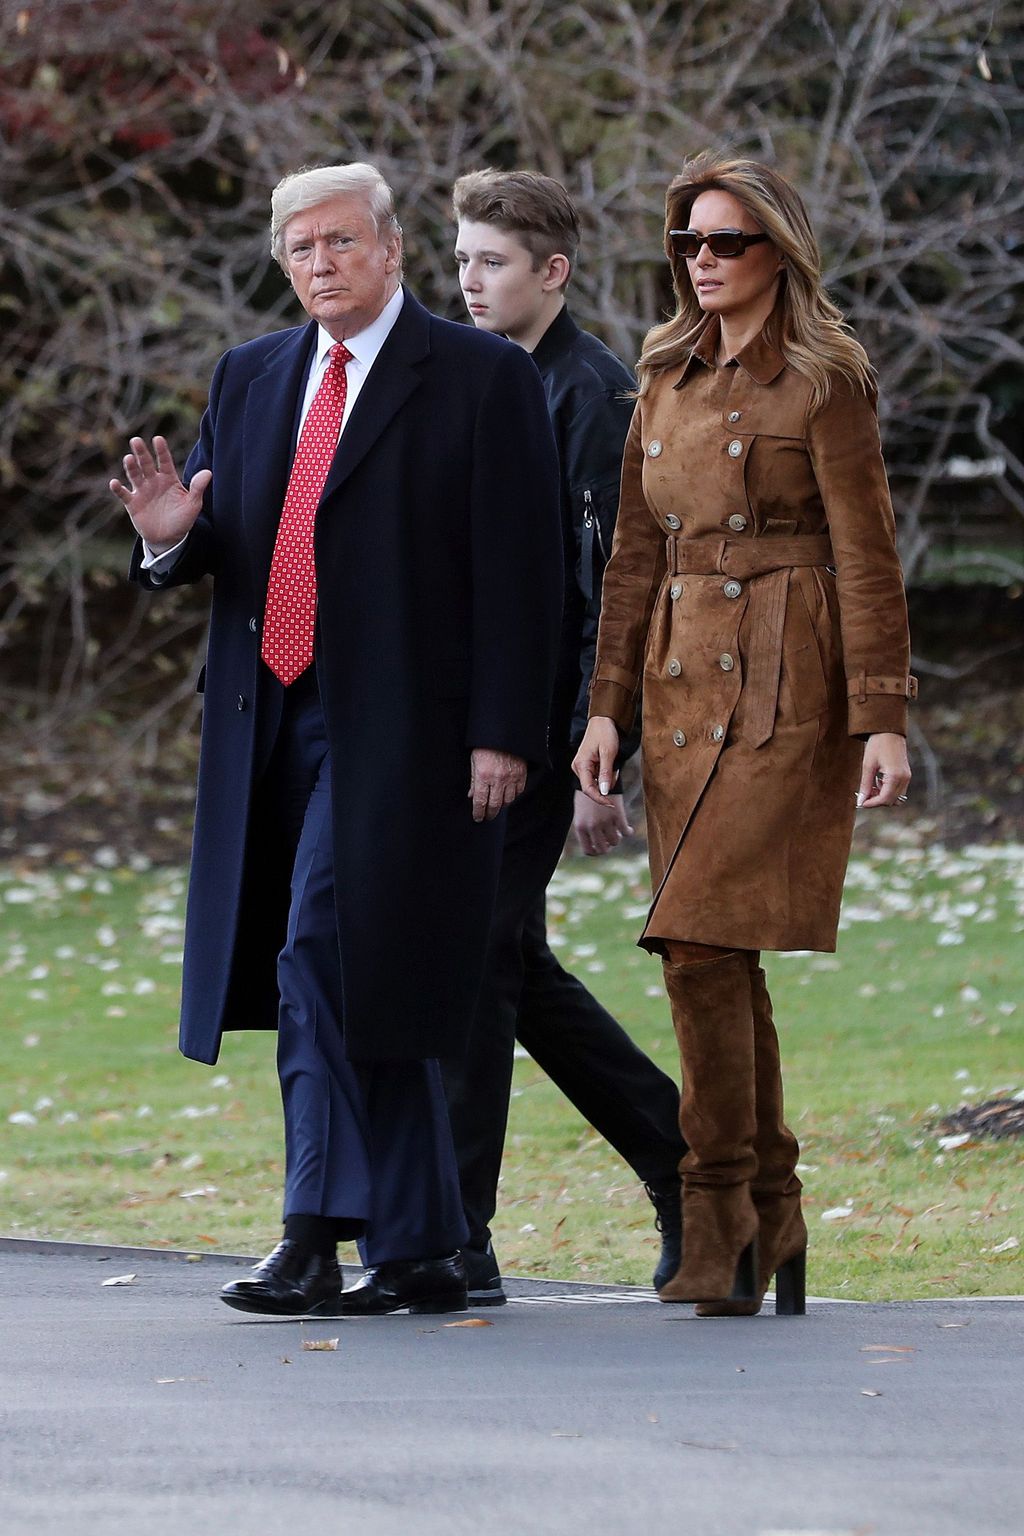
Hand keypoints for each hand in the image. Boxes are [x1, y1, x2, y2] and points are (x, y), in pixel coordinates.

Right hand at [109, 435, 210, 552]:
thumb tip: (208, 472)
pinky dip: (118, 489)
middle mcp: (153, 481)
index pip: (165, 461)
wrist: (169, 538)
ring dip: (131, 467)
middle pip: (146, 464)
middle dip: (141, 453)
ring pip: (134, 475)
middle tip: (136, 441)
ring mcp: (142, 491)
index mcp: (169, 479)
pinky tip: (114, 483)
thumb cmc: (182, 519)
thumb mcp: (193, 504)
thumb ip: (198, 488)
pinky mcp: (132, 503)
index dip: (161, 451)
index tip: (158, 439)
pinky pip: (123, 494)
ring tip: (129, 458)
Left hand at [468, 747, 526, 822]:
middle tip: (487, 817)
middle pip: (494, 805)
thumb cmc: (486, 746)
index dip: (478, 812)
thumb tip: (472, 795)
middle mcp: (498, 779)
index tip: (477, 818)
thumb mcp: (475, 761)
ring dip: (501, 806)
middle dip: (490, 814)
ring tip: (497, 807)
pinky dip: (513, 796)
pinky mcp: (521, 774)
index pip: (480, 801)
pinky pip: (518, 792)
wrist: (504, 733)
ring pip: (507, 801)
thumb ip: (473, 780)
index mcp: (483, 775)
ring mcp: (511, 777)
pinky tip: (508, 796)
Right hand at [571, 716, 619, 804]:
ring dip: (607, 779)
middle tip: (615, 771)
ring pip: (596, 783)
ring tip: (613, 764)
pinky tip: (609, 764)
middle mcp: (579, 767)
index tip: (611, 804)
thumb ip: (606, 773)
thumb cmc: (604, 733)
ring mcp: (583, 767)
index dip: (599, 798)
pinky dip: (606, 774)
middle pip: (592, 787)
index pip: (588, 789)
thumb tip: (604, 791)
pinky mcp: (587, 766)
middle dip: (606, 784)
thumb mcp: (608, 752)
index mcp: (581, 764)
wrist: (603, 720)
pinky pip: (597, 777)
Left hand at [574, 790, 632, 855]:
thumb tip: (595, 843)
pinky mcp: (617, 816)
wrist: (596, 777)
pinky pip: (625, 832)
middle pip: (603, 849)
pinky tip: (628, 829)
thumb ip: (585, 828)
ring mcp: (605, 822)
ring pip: (615, 841)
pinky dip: (628, 832)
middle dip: (608, 847)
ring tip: (617, 832)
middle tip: (610, 840)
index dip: (596, 852)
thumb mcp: (581, 813)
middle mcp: (592, 827)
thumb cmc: (587, 795)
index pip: (588, 850)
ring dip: (617, 838)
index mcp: (580, 827)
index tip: (601, 847)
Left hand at [857, 732, 911, 808]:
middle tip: (864, 794)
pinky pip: (898, 790)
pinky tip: (877, 782)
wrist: (888, 731)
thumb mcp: (868, 766)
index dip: (872, 804)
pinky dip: (887, 791)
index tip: (860, 803)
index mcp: (895, 776)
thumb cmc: (877, 745)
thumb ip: (865, 785)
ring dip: (883, 797)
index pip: (885, 799)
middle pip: (891, 801)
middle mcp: (904, 779)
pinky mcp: (906, 775)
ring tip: (870, 787)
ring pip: (896, 798)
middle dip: (877, 801)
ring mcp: (907, 777)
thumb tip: (860, 801)